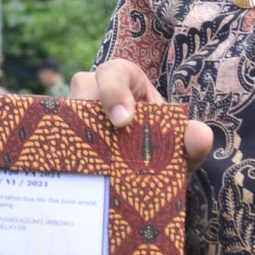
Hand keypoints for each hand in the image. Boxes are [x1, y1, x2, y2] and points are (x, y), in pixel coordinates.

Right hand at [71, 60, 213, 168]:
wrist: (144, 182)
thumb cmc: (161, 153)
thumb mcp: (179, 152)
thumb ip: (192, 144)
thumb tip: (200, 134)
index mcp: (127, 83)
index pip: (113, 72)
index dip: (113, 90)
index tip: (123, 121)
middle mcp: (96, 93)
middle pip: (81, 89)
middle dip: (88, 112)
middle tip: (100, 148)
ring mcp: (75, 115)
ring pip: (63, 115)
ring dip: (73, 138)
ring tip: (87, 169)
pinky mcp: (62, 138)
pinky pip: (54, 139)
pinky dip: (64, 158)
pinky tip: (75, 181)